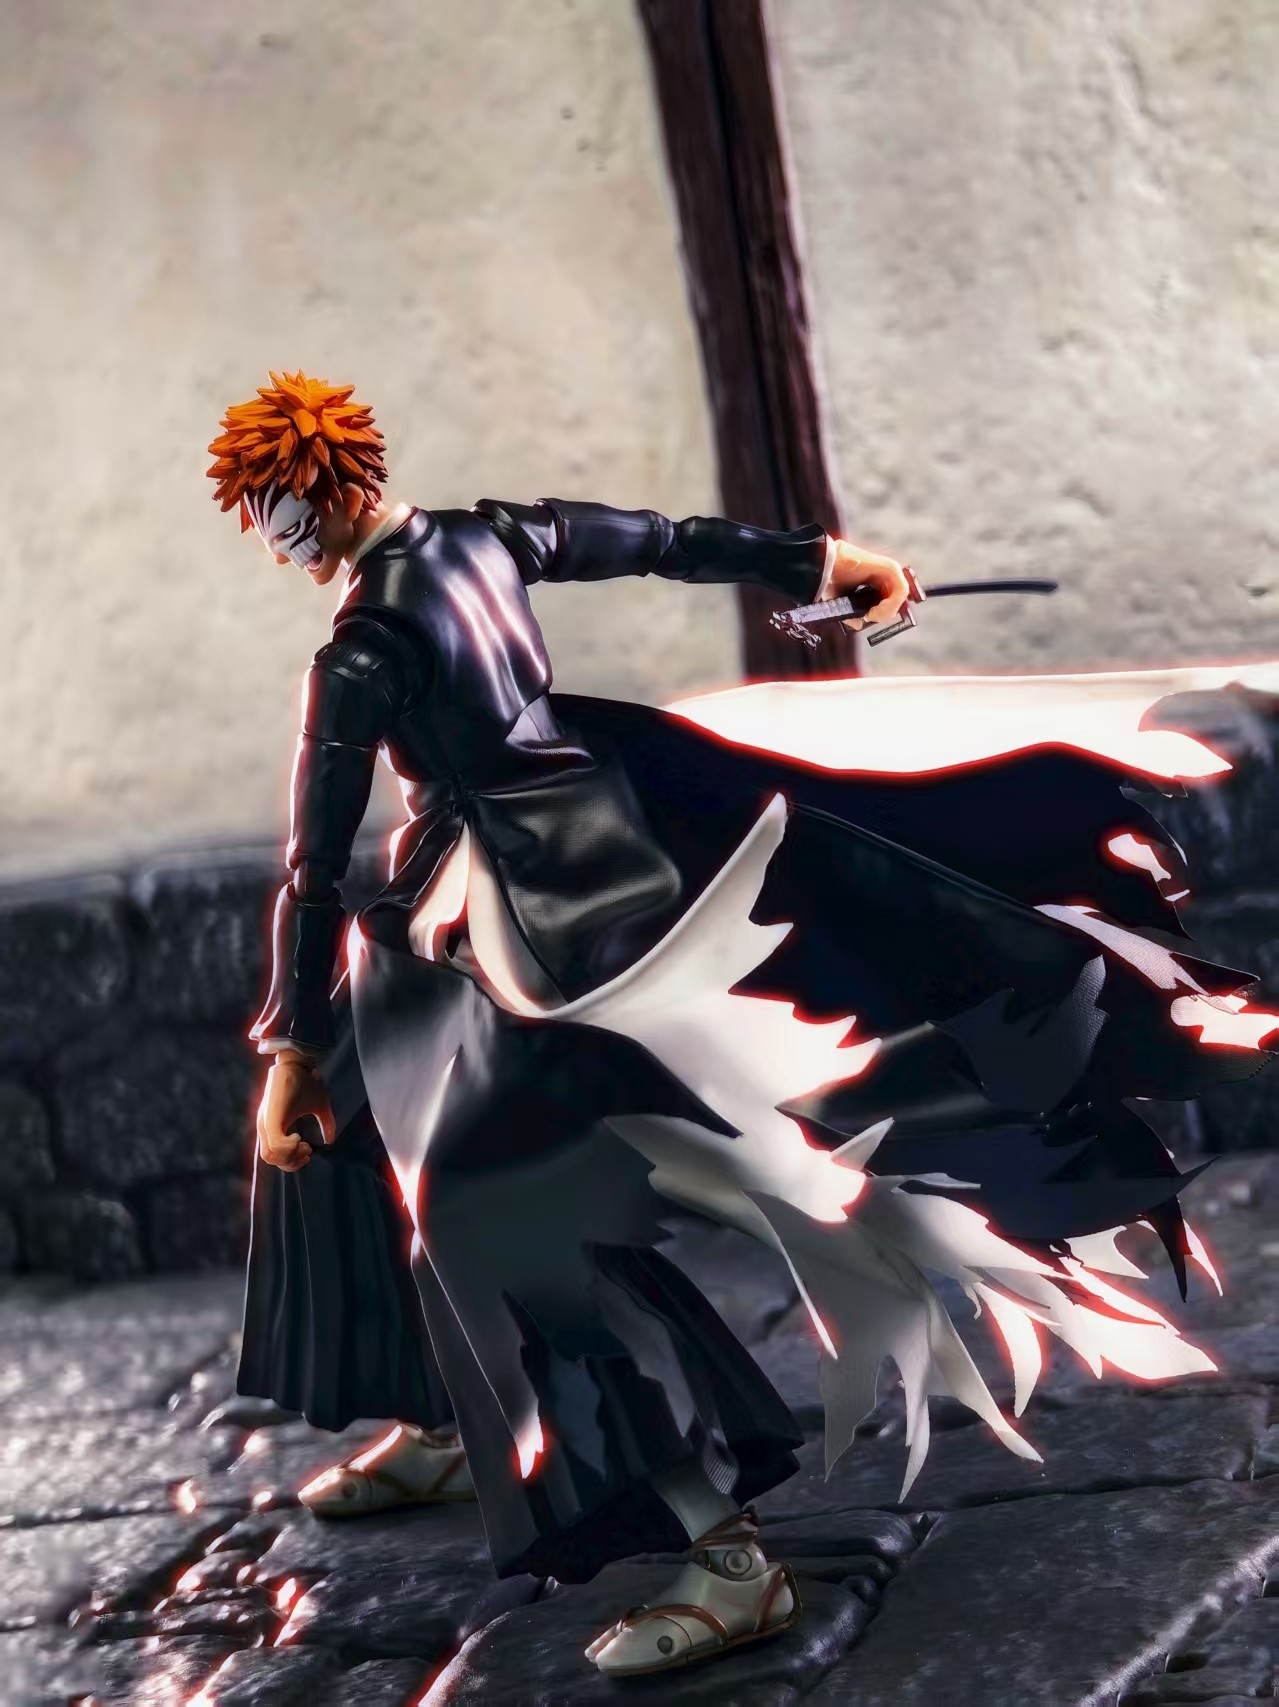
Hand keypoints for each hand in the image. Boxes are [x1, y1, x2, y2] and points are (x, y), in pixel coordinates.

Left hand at [256, 1053, 335, 1171]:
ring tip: (304, 1143)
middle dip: (291, 1161)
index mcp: (275, 1125)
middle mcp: (267, 1126)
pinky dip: (287, 1147)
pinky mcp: (271, 1117)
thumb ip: (326, 1123)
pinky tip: (298, 1137)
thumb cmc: (307, 1081)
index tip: (308, 1152)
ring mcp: (267, 1122)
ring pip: (270, 1155)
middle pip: (271, 1159)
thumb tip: (331, 1140)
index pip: (274, 1156)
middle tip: (307, 1151)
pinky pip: (274, 1144)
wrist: (299, 1061)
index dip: (291, 1161)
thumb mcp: (319, 1105)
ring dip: (290, 1155)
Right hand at [827, 540, 911, 630]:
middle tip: (868, 616)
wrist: (826, 565)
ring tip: (871, 613)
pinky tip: (877, 607)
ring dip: (886, 610)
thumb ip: (853, 615)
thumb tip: (860, 625)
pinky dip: (892, 603)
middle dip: (883, 614)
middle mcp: (884, 576)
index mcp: (875, 582)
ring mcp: (890, 571)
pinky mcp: (892, 568)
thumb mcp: (843, 604)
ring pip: (900, 598)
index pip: (889, 604)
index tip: (866, 617)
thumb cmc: (831, 580)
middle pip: (896, 602)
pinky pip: (901, 590)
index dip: (880, 615)